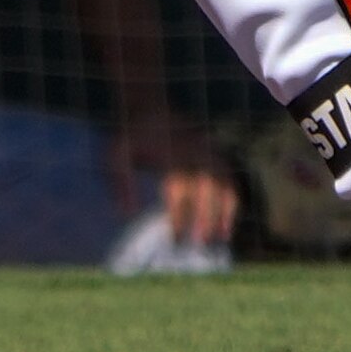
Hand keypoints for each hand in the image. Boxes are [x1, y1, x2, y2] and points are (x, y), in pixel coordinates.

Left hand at [111, 109, 242, 252]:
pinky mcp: (214, 153)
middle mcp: (192, 153)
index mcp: (169, 153)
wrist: (149, 107)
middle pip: (206, 188)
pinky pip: (230, 177)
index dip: (180, 215)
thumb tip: (127, 214)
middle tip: (200, 244)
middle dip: (205, 217)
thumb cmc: (132, 136)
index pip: (179, 189)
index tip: (176, 238)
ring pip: (224, 183)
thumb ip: (121, 182)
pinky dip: (233, 199)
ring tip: (221, 238)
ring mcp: (206, 151)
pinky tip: (228, 222)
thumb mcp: (117, 153)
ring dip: (225, 210)